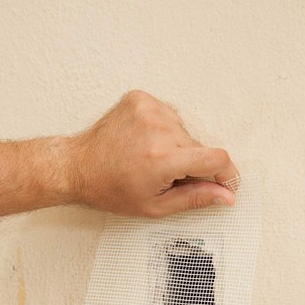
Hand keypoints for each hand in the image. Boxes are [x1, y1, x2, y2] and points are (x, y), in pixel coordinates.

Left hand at [64, 90, 238, 217]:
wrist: (77, 166)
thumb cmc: (110, 189)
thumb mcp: (155, 206)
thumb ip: (195, 198)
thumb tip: (225, 195)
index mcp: (162, 158)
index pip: (216, 158)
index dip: (227, 174)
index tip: (226, 184)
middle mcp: (158, 129)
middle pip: (200, 147)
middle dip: (193, 165)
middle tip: (168, 177)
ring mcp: (149, 109)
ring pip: (185, 132)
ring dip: (177, 147)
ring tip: (151, 159)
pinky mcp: (141, 98)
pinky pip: (170, 116)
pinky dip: (165, 131)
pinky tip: (146, 143)